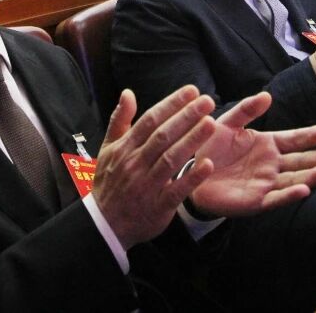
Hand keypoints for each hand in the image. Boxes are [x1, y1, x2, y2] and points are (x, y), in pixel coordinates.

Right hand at [92, 87, 217, 250]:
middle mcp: (136, 164)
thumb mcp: (107, 149)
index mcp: (125, 148)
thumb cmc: (109, 182)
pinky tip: (208, 165)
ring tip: (211, 124)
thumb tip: (127, 93)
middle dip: (186, 117)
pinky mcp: (158, 206)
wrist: (104, 224)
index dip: (171, 104)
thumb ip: (119, 120)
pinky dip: (191, 178)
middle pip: (163, 136)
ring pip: (170, 159)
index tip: (192, 91)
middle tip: (207, 102)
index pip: (150, 120)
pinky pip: (176, 191)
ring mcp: (147, 185)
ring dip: (191, 141)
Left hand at [187, 93, 315, 218]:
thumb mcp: (227, 124)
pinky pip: (276, 197)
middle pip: (300, 161)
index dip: (309, 135)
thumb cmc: (210, 149)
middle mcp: (271, 165)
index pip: (294, 139)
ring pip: (294, 179)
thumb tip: (268, 95)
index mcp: (267, 144)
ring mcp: (266, 183)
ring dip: (311, 176)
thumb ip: (246, 110)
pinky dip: (290, 194)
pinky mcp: (256, 201)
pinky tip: (304, 189)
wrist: (191, 176)